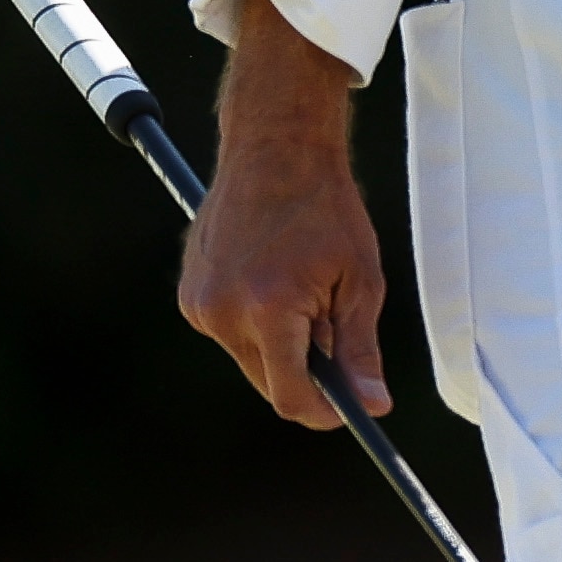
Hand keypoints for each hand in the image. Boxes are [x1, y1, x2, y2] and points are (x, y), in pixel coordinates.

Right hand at [174, 0, 390, 428]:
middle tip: (338, 332)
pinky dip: (258, 323)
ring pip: (251, 357)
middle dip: (308, 372)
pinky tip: (278, 279)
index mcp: (268, 310)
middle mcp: (222, 314)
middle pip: (269, 380)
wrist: (276, 150)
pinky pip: (231, 332)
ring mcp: (199, 305)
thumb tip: (371, 406)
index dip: (325, 412)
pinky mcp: (190, 295)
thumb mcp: (360, 279)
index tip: (351, 412)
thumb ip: (359, 349)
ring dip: (283, 344)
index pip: (291, 394)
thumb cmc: (326, 208)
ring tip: (308, 288)